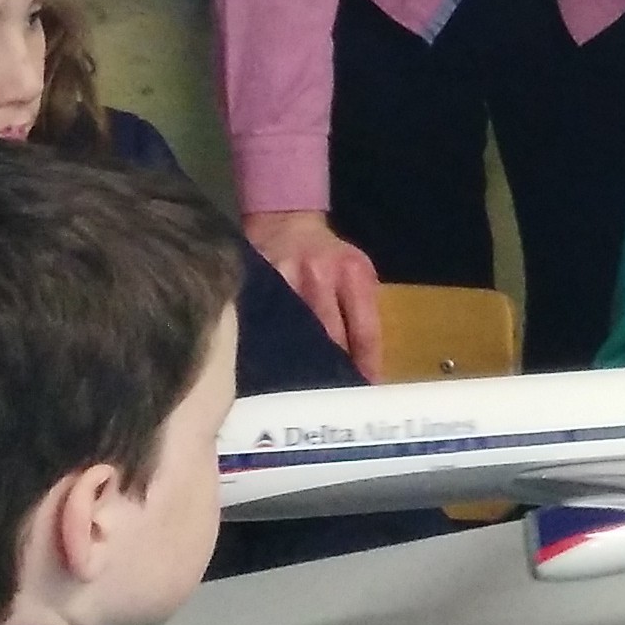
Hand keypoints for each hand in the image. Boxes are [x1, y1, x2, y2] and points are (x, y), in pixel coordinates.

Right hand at [244, 210, 383, 381]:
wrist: (285, 221)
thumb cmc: (329, 255)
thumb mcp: (358, 273)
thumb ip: (364, 312)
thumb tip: (367, 367)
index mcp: (354, 274)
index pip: (364, 331)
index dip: (366, 365)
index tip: (365, 391)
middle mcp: (320, 276)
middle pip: (329, 336)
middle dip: (333, 370)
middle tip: (332, 402)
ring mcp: (284, 279)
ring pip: (295, 334)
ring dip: (300, 364)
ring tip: (301, 394)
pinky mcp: (257, 283)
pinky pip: (267, 325)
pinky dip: (271, 348)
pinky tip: (270, 369)